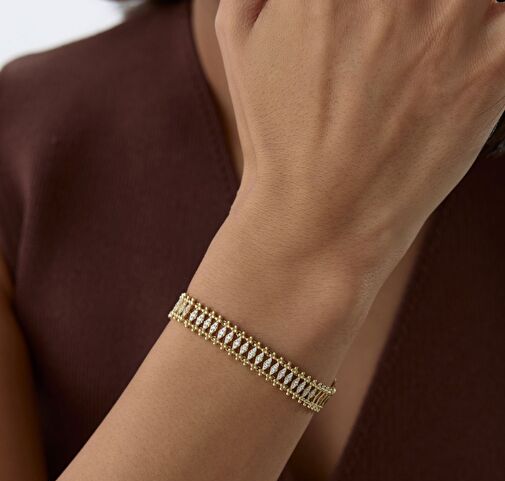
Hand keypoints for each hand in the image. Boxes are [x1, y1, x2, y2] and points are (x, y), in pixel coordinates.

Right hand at [216, 0, 504, 274]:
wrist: (320, 217)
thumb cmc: (278, 134)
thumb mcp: (238, 35)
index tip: (380, 6)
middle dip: (422, 5)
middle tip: (412, 23)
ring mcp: (453, 22)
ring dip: (464, 12)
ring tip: (442, 33)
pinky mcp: (495, 66)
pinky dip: (501, 29)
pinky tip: (480, 44)